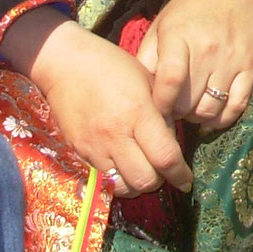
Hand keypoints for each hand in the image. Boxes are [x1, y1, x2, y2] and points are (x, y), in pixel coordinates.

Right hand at [19, 21, 191, 194]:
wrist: (66, 65)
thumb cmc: (112, 66)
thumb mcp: (147, 81)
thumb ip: (163, 113)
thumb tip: (172, 143)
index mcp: (138, 112)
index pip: (165, 157)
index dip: (180, 174)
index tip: (186, 179)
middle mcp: (116, 134)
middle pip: (145, 180)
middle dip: (160, 181)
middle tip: (163, 171)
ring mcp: (95, 146)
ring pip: (123, 187)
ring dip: (137, 184)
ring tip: (142, 170)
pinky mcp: (79, 152)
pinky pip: (102, 180)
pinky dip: (116, 180)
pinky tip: (122, 167)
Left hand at [136, 0, 252, 131]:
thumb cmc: (190, 7)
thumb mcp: (161, 25)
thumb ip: (147, 59)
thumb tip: (140, 94)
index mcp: (179, 36)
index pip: (170, 81)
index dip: (160, 104)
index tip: (155, 109)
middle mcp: (207, 50)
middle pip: (188, 102)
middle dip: (176, 112)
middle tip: (172, 107)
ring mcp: (231, 60)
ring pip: (211, 110)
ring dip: (197, 117)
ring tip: (191, 108)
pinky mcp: (251, 67)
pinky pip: (236, 107)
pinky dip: (221, 118)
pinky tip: (211, 114)